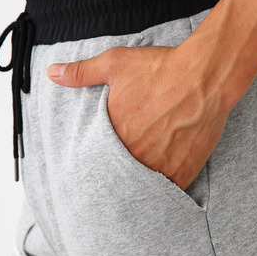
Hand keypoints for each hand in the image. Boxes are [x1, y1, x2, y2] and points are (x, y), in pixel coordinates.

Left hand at [46, 44, 231, 190]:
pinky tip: (164, 179)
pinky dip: (166, 187)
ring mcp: (161, 167)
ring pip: (145, 186)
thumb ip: (81, 73)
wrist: (204, 77)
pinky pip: (170, 190)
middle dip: (123, 171)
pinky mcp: (184, 172)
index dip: (102, 159)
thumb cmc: (161, 69)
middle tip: (126, 168)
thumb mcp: (115, 64)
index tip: (106, 158)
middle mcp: (136, 156)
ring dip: (143, 181)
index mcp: (115, 135)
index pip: (99, 160)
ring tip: (145, 173)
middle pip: (122, 174)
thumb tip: (52, 73)